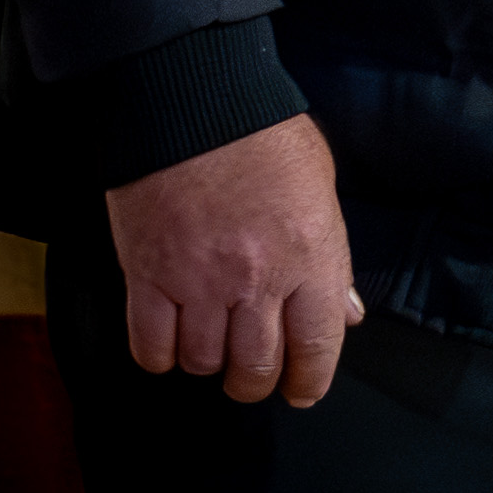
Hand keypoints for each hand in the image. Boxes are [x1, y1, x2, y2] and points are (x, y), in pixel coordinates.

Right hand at [104, 115, 366, 407]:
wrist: (192, 101)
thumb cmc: (262, 138)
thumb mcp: (320, 189)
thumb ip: (333, 258)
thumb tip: (345, 313)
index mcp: (311, 255)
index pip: (317, 345)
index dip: (308, 380)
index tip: (301, 391)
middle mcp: (258, 279)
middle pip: (255, 367)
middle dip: (254, 381)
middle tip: (250, 374)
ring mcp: (200, 282)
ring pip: (203, 362)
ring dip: (208, 363)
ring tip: (211, 345)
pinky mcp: (147, 277)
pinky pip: (151, 346)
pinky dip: (160, 355)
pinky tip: (170, 340)